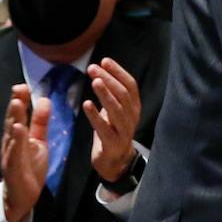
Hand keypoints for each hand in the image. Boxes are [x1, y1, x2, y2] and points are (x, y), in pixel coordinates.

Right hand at [0, 85, 50, 221]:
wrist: (22, 196)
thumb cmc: (29, 166)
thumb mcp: (38, 141)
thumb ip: (40, 122)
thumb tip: (45, 100)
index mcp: (18, 136)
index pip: (18, 115)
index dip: (20, 100)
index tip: (23, 85)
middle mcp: (11, 144)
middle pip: (13, 121)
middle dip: (15, 105)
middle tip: (18, 88)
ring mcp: (10, 156)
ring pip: (11, 135)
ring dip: (13, 119)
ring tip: (17, 104)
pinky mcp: (13, 168)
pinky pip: (14, 154)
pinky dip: (15, 142)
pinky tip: (18, 131)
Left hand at [83, 58, 141, 182]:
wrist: (116, 162)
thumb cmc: (112, 131)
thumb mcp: (115, 111)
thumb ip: (112, 95)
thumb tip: (100, 71)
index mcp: (134, 107)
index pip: (130, 85)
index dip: (118, 72)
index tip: (105, 60)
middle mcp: (132, 116)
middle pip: (123, 94)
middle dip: (108, 79)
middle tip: (92, 68)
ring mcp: (124, 130)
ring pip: (117, 109)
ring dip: (105, 93)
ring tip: (94, 81)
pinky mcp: (113, 143)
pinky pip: (104, 127)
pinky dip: (95, 115)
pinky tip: (87, 104)